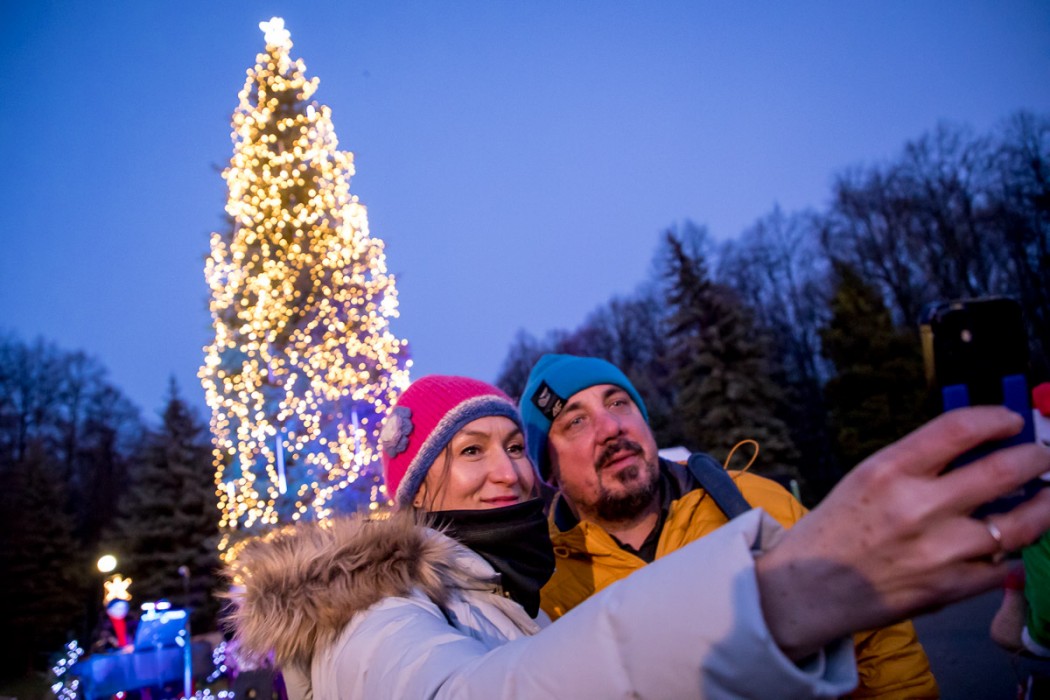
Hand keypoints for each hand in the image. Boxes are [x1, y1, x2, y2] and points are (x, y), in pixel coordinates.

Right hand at [756, 406, 1049, 659]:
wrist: (808, 589)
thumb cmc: (835, 530)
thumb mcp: (865, 478)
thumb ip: (917, 464)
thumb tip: (975, 449)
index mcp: (889, 470)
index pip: (959, 429)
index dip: (997, 419)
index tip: (1012, 421)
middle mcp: (917, 506)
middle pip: (1002, 471)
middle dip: (1036, 458)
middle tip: (1043, 455)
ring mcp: (938, 550)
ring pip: (1020, 524)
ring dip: (1043, 507)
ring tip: (1047, 498)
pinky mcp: (950, 588)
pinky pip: (1006, 566)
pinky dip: (1016, 553)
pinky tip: (1016, 544)